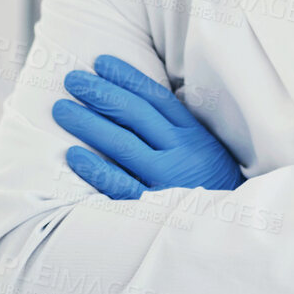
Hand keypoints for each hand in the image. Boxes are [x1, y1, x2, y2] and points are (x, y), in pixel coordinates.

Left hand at [52, 54, 242, 198]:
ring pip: (123, 144)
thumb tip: (136, 97)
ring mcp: (167, 180)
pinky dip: (95, 169)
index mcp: (194, 135)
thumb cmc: (209, 185)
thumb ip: (177, 127)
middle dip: (101, 93)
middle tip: (72, 80)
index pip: (156, 97)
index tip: (100, 62)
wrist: (231, 231)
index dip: (126, 77)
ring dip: (89, 123)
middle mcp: (181, 153)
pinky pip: (118, 185)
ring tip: (62, 109)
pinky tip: (73, 155)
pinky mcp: (153, 209)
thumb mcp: (205, 149)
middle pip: (135, 114)